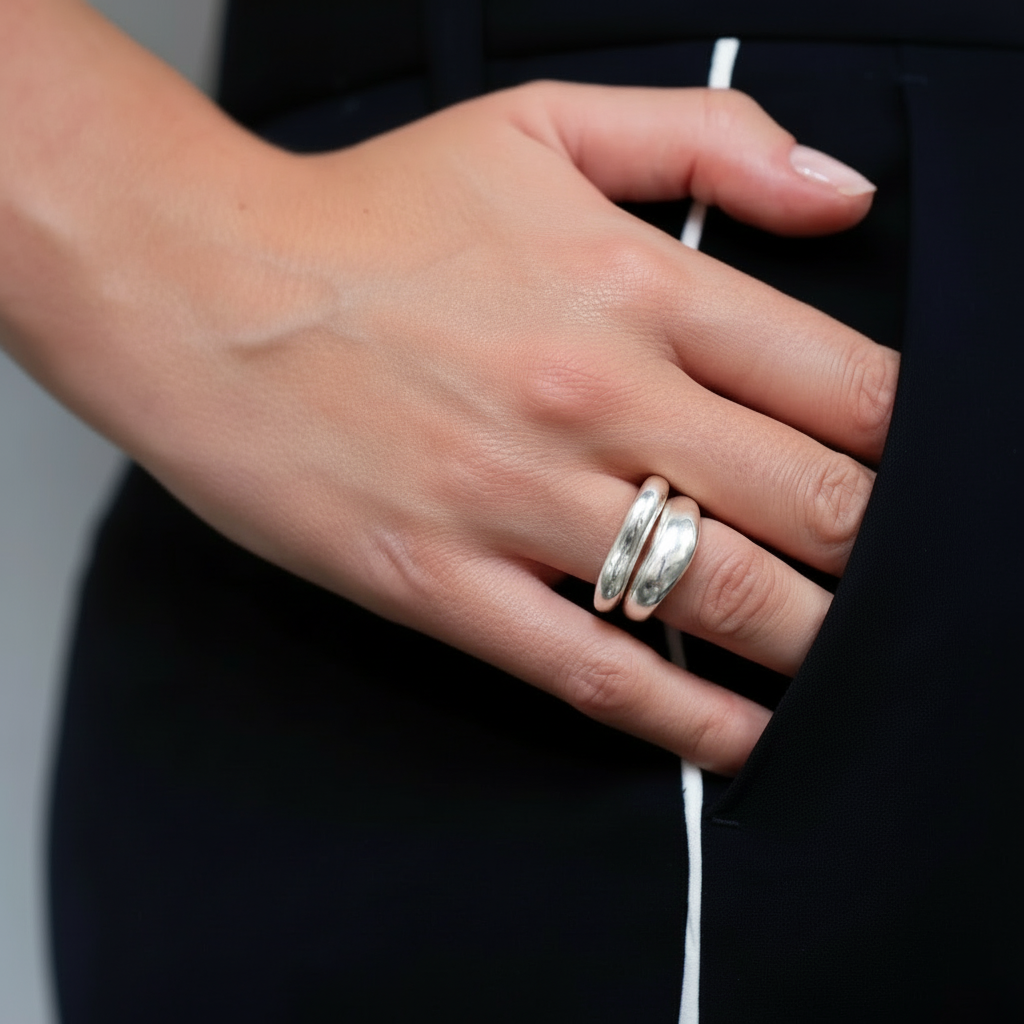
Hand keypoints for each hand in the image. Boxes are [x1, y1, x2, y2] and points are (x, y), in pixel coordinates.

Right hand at [0, 11, 894, 773]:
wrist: (200, 288)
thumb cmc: (368, 215)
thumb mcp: (542, 126)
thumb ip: (707, 140)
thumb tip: (840, 194)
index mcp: (636, 286)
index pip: (843, 385)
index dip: (908, 444)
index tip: (916, 476)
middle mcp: (597, 397)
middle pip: (811, 505)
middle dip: (877, 552)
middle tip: (893, 576)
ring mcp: (519, 500)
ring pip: (722, 598)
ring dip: (810, 643)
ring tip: (839, 660)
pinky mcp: (444, 580)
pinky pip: (597, 669)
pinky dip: (685, 717)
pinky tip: (735, 735)